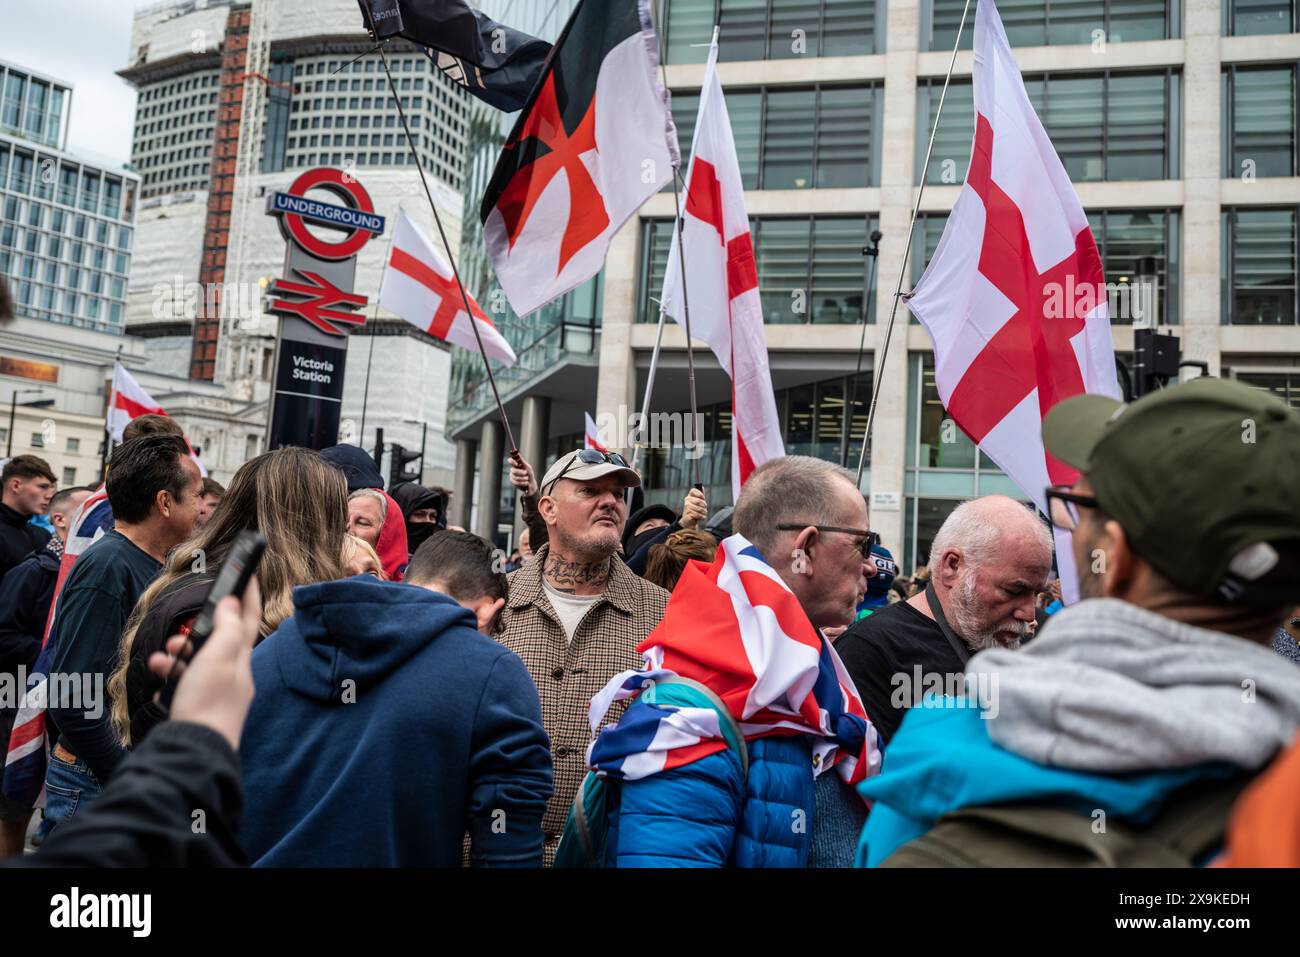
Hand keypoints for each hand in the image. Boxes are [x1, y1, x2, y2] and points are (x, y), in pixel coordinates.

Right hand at [148, 578, 261, 751]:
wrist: (194, 752)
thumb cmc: (208, 702)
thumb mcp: (219, 657)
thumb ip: (228, 628)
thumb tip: (233, 605)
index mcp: (241, 661)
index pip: (249, 620)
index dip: (247, 595)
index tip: (245, 572)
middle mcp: (233, 676)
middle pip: (218, 642)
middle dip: (196, 632)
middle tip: (181, 634)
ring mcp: (216, 694)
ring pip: (196, 663)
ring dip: (177, 655)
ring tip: (164, 658)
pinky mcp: (198, 709)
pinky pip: (184, 684)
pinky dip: (171, 677)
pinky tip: (161, 679)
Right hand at [509, 451, 536, 495]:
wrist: (531, 484)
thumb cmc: (529, 474)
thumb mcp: (527, 467)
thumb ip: (522, 461)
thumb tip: (518, 453)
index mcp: (516, 465)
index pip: (510, 461)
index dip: (512, 461)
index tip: (517, 464)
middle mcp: (513, 470)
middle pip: (513, 470)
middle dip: (521, 472)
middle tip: (526, 473)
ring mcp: (512, 476)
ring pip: (515, 477)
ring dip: (523, 478)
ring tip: (527, 479)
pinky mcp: (513, 482)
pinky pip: (516, 482)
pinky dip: (522, 483)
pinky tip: (526, 483)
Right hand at [679, 487, 707, 528]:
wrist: (689, 521)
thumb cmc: (695, 510)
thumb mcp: (699, 502)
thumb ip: (701, 495)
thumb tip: (702, 487)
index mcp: (690, 496)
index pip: (693, 491)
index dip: (699, 494)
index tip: (703, 498)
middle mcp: (687, 501)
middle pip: (699, 501)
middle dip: (704, 506)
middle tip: (705, 508)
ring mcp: (686, 507)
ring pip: (699, 509)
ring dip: (704, 512)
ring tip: (703, 513)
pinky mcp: (687, 514)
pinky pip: (697, 514)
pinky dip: (701, 517)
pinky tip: (701, 517)